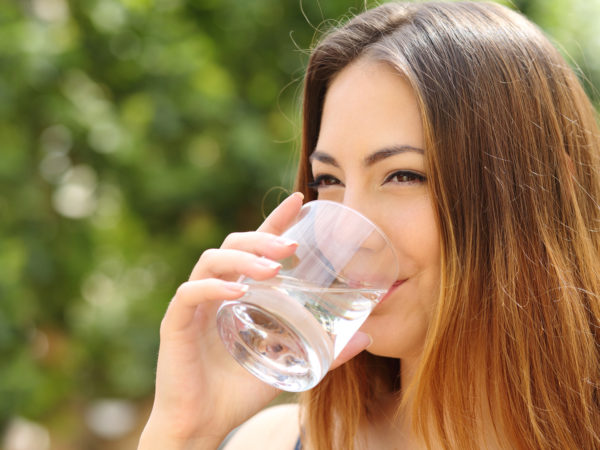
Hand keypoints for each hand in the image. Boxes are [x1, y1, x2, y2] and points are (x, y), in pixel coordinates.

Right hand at [139, 193, 371, 448]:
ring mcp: (194, 305)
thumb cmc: (241, 391)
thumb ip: (325, 350)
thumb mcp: (290, 363)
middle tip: (291, 245)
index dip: (276, 220)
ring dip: (242, 259)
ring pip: (211, 262)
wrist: (202, 425)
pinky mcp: (176, 324)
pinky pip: (190, 295)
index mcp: (239, 292)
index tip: (300, 200)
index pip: (256, 245)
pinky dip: (213, 288)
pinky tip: (238, 293)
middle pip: (233, 244)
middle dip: (262, 237)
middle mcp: (216, 290)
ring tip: (272, 269)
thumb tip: (367, 336)